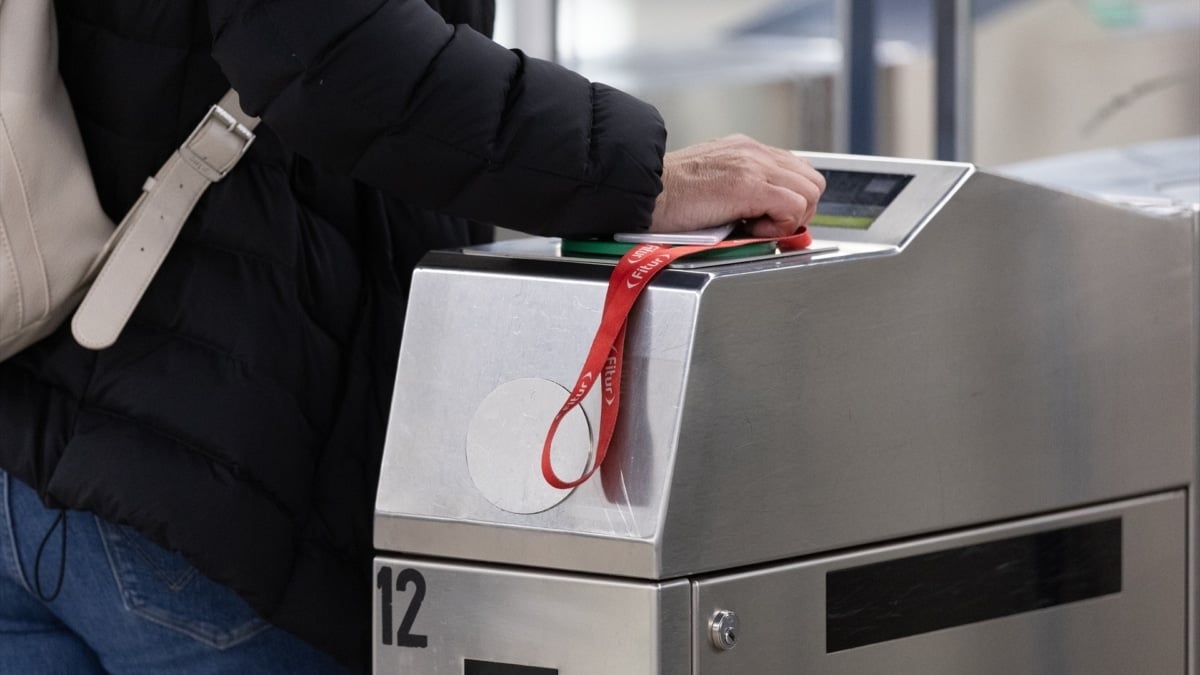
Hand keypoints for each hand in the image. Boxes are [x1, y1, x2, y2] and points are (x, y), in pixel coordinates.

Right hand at [650, 134, 825, 237]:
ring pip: (810, 192)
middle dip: (798, 210)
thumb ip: (742, 189)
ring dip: (790, 217)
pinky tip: (751, 228)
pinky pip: (794, 207)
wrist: (643, 192)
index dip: (790, 201)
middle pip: (812, 181)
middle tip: (766, 225)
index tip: (767, 219)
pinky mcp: (749, 185)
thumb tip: (766, 215)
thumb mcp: (712, 182)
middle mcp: (754, 152)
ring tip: (756, 226)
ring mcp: (753, 165)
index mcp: (746, 149)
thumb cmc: (667, 196)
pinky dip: (780, 225)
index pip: (797, 172)